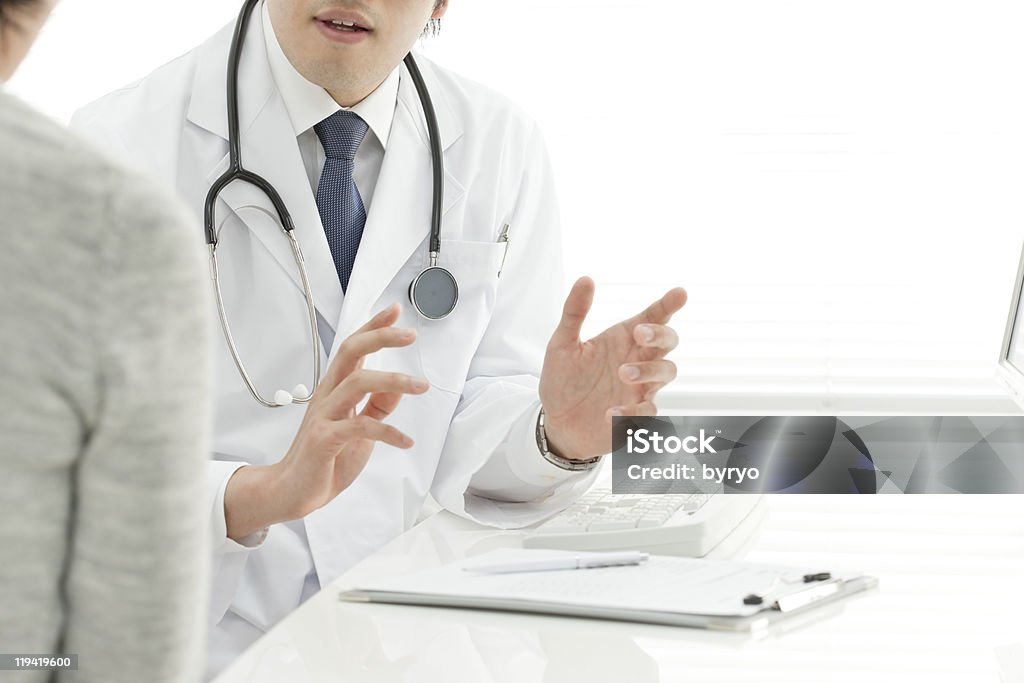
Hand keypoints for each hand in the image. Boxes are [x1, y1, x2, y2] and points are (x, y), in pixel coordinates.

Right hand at [223, 304, 428, 539]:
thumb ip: (378, 407)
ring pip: (357, 383)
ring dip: (394, 381)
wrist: (293, 491)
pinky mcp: (325, 440)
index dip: (373, 326)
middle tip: (410, 334)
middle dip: (380, 337)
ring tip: (421, 386)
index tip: (395, 310)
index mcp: (335, 389)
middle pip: (350, 352)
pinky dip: (388, 432)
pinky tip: (405, 441)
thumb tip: (400, 388)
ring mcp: (324, 416)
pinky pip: (360, 427)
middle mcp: (328, 396)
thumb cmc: (325, 458)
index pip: (353, 348)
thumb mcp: (360, 429)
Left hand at [538, 278, 686, 459]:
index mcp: (623, 339)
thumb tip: (586, 279)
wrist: (557, 423)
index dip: (668, 305)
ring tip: (623, 374)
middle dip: (660, 335)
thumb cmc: (563, 381)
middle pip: (668, 341)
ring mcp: (640, 388)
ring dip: (649, 371)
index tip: (680, 293)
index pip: (652, 316)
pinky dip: (632, 413)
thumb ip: (574, 313)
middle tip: (640, 334)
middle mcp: (637, 360)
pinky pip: (648, 412)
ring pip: (667, 372)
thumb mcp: (562, 345)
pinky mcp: (637, 416)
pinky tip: (609, 414)